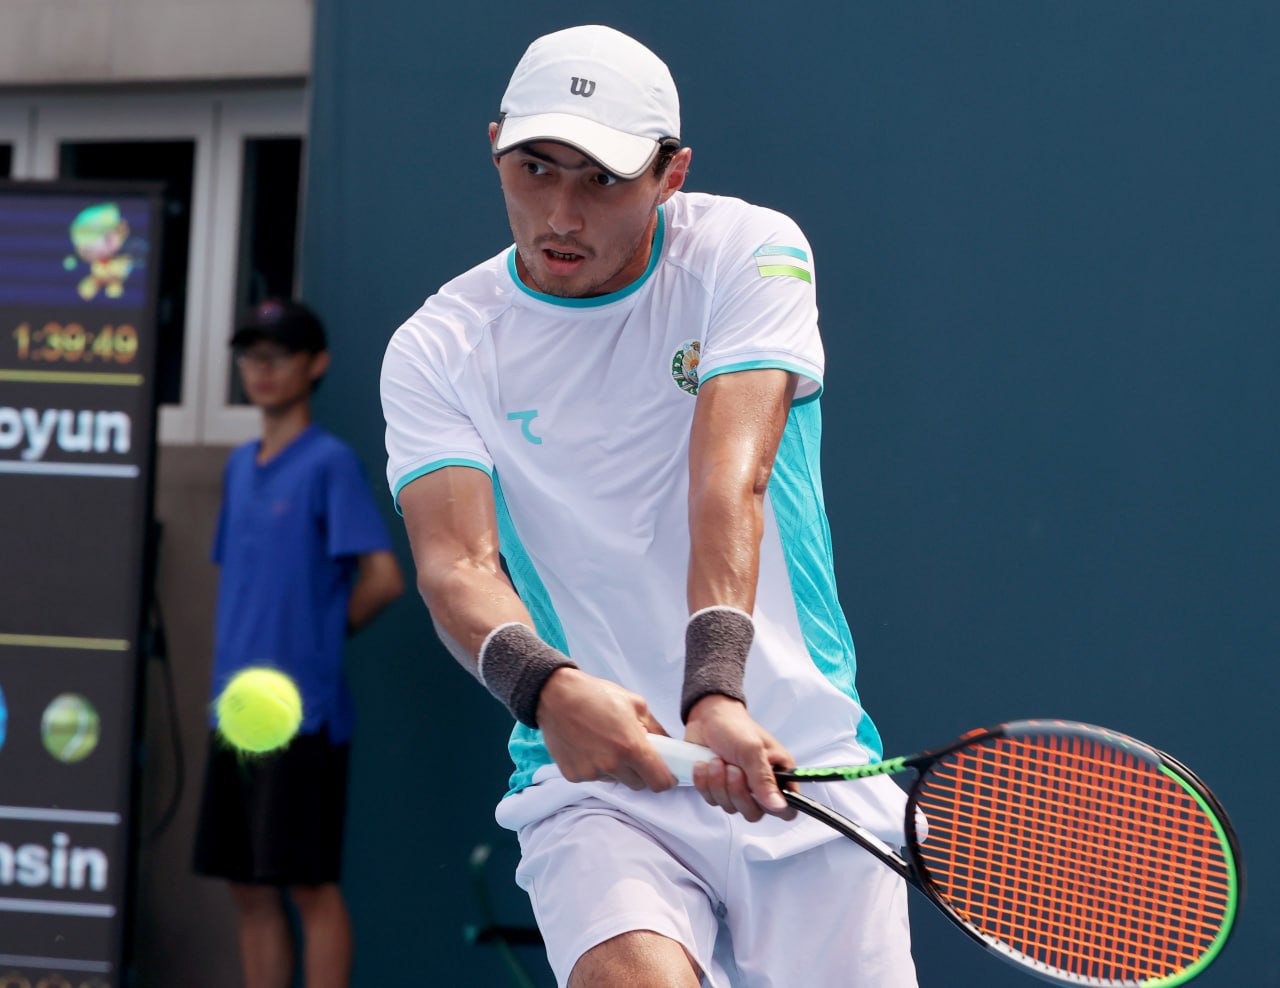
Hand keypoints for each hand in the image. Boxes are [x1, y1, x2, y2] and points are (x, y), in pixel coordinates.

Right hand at [536, 666, 677, 791]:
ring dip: (617, 768)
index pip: (659, 782)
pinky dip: (596, 767)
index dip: (666, 779)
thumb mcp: (635, 704)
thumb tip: (669, 744)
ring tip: (606, 743)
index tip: (665, 771)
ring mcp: (591, 773)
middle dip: (641, 771)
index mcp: (631, 748)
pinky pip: (595, 777)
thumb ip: (656, 728)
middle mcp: (612, 765)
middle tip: (633, 752)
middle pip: (639, 784)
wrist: (555, 696)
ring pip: (616, 780)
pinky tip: (589, 746)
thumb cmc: (596, 695)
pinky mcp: (574, 776)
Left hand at [684, 696, 796, 821]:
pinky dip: (705, 783)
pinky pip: (712, 801)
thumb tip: (779, 806)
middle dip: (737, 792)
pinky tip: (705, 765)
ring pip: (731, 808)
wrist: (707, 717)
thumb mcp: (752, 749)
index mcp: (780, 774)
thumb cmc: (735, 727)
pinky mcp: (719, 789)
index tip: (759, 797)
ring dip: (719, 784)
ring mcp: (740, 789)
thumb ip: (764, 779)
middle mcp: (762, 786)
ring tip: (717, 760)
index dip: (776, 809)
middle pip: (754, 812)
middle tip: (732, 768)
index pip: (788, 809)